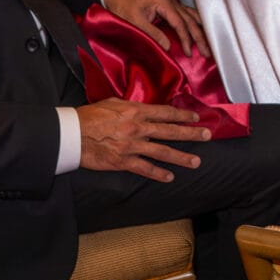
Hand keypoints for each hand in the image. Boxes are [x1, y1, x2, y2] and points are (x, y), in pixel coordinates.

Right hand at [75, 98, 209, 180]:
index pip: (165, 112)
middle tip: (207, 136)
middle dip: (191, 134)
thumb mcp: (112, 102)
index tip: (196, 118)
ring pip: (162, 151)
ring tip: (196, 162)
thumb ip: (131, 106)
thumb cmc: (89, 116)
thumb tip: (143, 108)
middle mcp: (137, 127)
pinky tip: (170, 177)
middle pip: (170, 131)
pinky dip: (158, 173)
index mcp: (135, 110)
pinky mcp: (123, 161)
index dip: (182, 115)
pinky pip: (145, 168)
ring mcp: (132, 145)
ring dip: (181, 157)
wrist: (72, 133)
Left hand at [104, 0, 209, 57]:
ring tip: (208, 43)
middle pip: (190, 20)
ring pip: (191, 16)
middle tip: (207, 52)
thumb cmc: (123, 6)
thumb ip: (153, 33)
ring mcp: (171, 1)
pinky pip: (186, 14)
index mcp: (164, 2)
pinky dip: (194, 23)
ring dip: (200, 30)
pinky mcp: (169, 5)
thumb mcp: (135, 21)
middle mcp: (171, 0)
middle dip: (199, 36)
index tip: (188, 52)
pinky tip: (201, 29)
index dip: (186, 39)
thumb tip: (169, 47)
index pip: (180, 23)